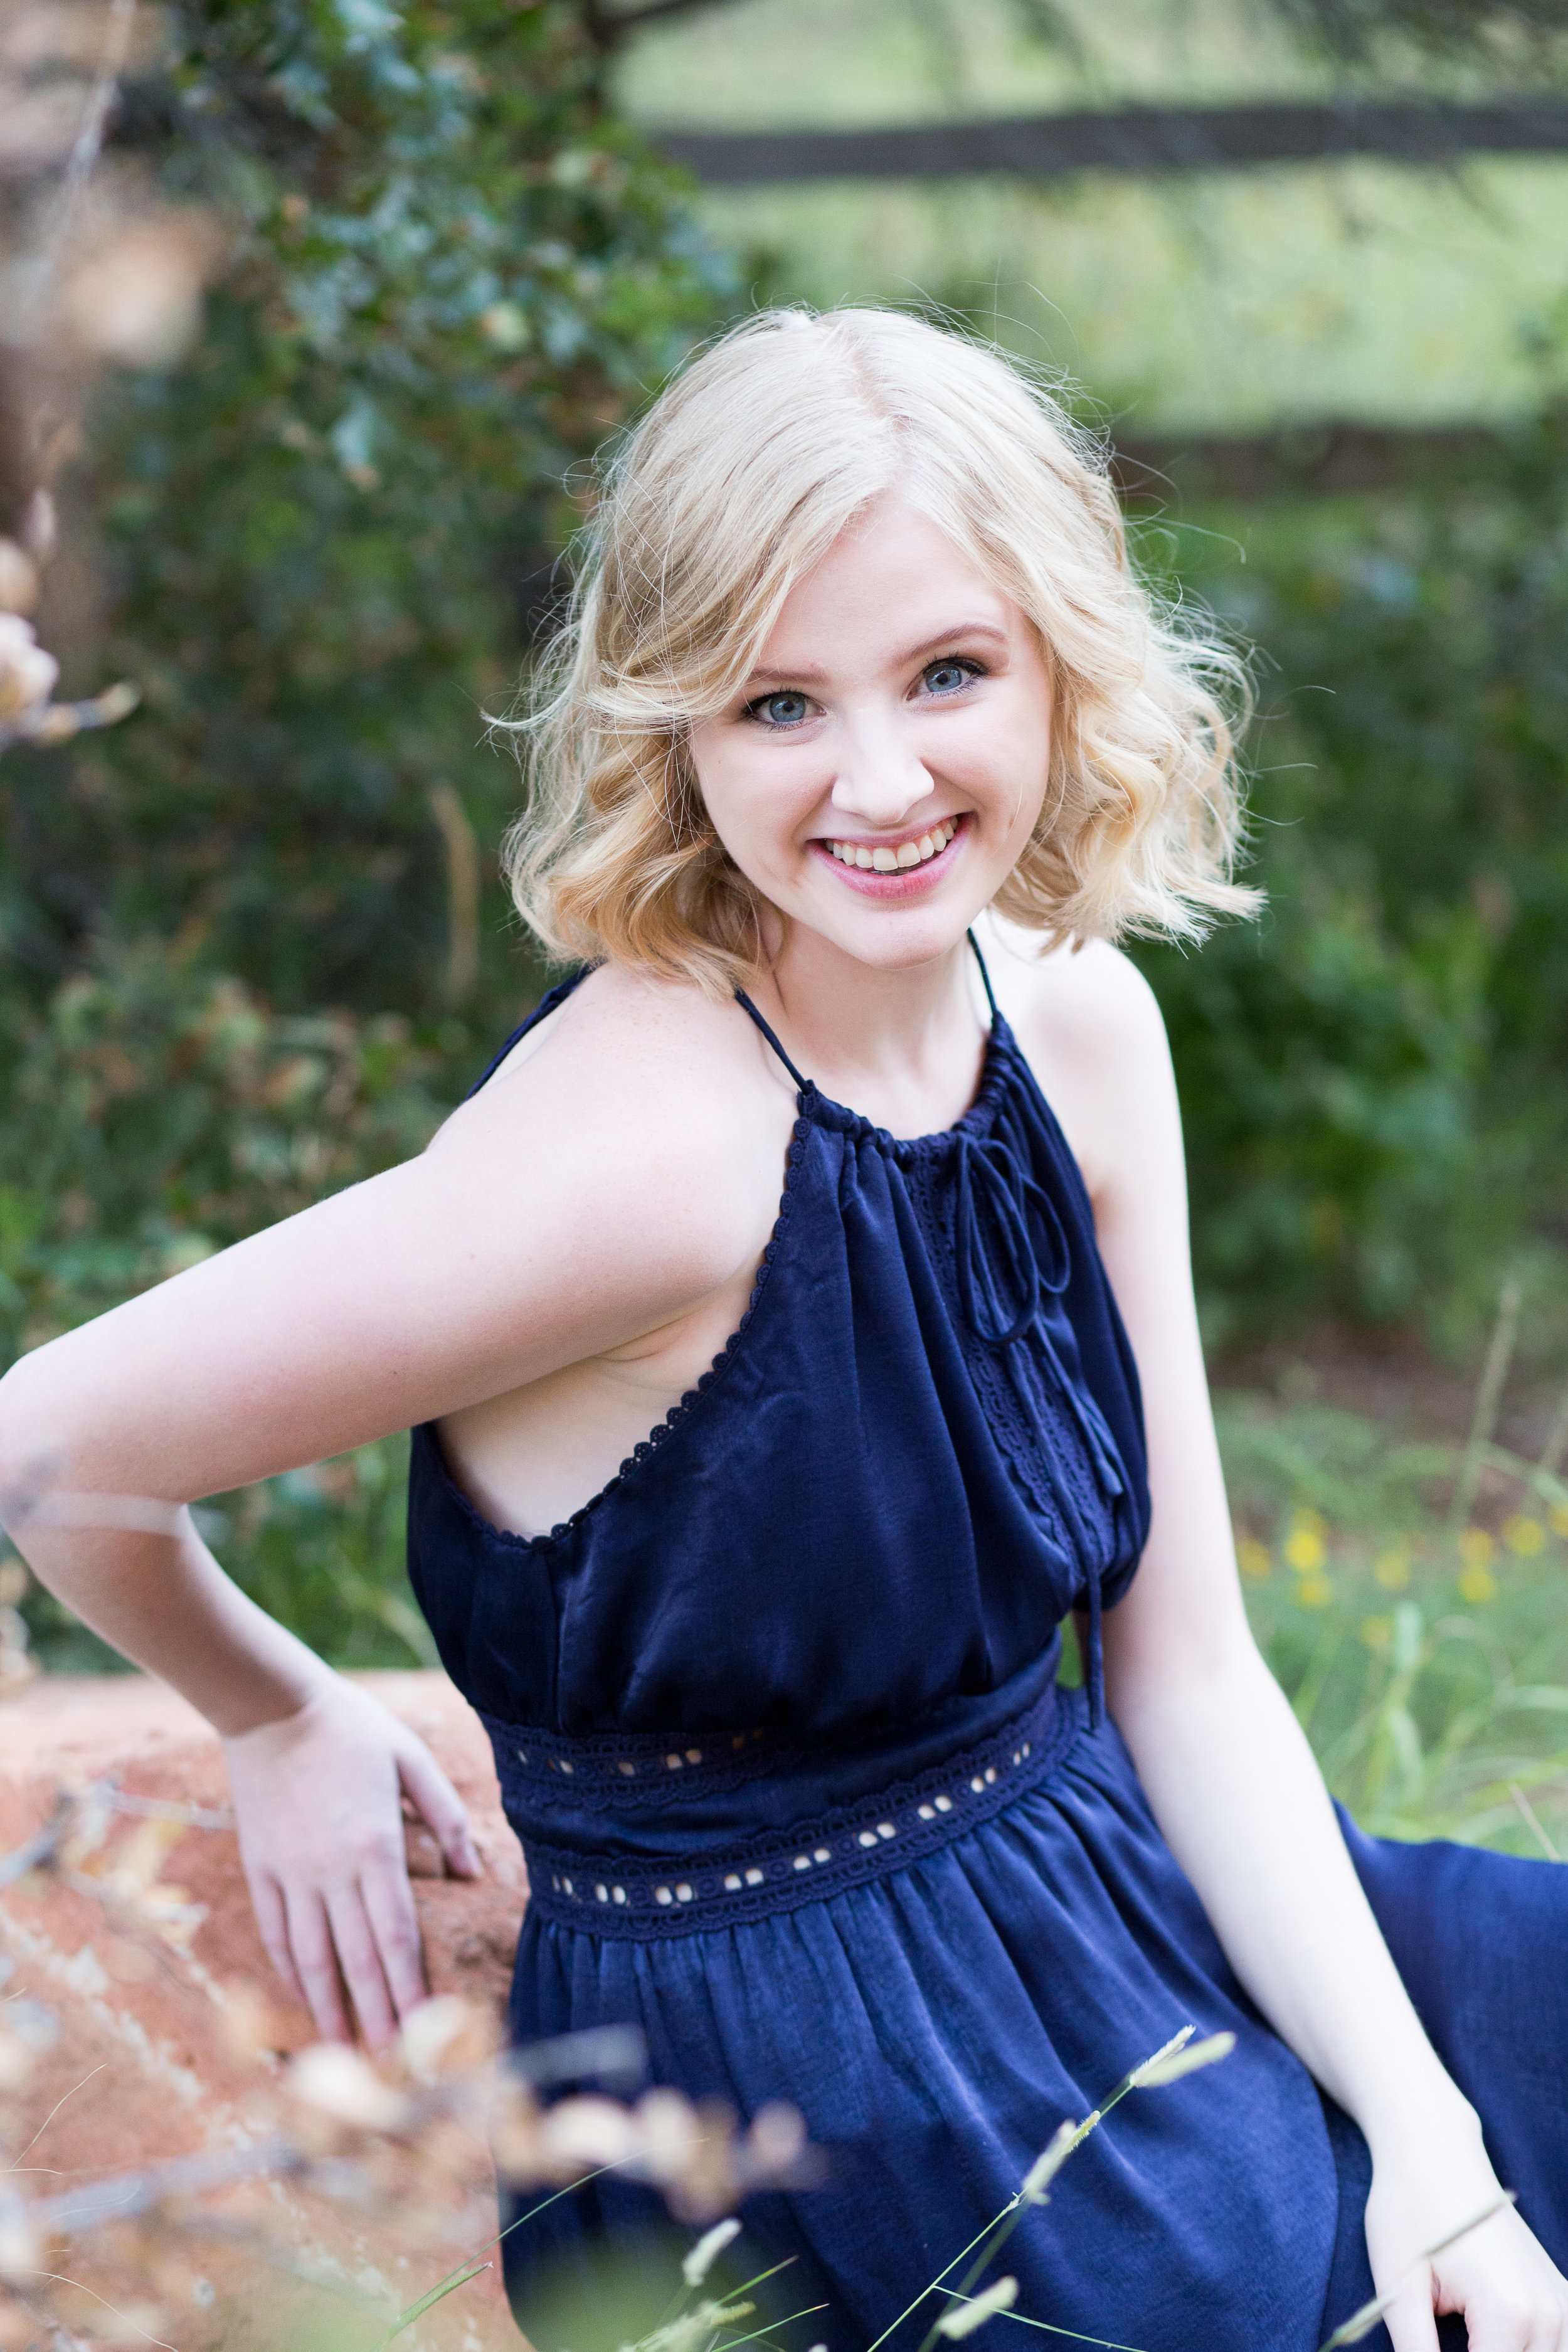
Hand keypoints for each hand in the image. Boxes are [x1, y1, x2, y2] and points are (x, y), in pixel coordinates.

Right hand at [222, 1674, 481, 2048]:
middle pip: (357, 1960)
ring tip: (346, 2053)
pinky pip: (277, 1932)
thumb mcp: (411, 1758)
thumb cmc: (351, 1729)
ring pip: (312, 1958)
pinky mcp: (260, 1869)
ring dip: (331, 2009)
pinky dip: (292, 1971)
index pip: (397, 1935)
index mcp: (377, 1846)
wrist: (271, 1708)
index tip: (425, 2030)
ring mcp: (291, 1873)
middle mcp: (332, 1870)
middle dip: (376, 2018)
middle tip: (391, 2069)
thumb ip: (446, 1815)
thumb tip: (474, 1870)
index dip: (410, 1989)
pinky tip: (305, 1997)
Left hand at [1367, 2135, 1567, 2351]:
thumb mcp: (1398, 2289)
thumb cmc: (1409, 2211)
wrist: (1435, 2152)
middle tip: (1438, 2344)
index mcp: (1510, 2315)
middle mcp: (1550, 2314)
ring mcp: (1563, 2306)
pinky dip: (1528, 2351)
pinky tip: (1488, 2339)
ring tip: (1460, 2339)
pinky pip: (1556, 2347)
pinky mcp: (1563, 2299)